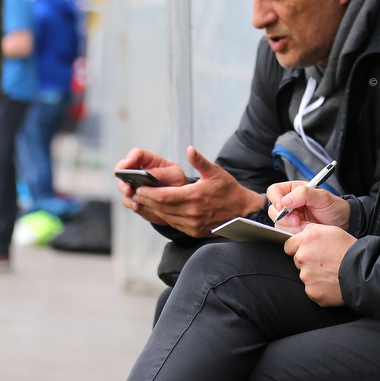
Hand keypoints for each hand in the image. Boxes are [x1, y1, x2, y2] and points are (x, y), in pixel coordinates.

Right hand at [115, 148, 186, 225]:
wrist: (182, 201)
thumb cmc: (178, 183)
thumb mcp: (175, 175)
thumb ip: (162, 173)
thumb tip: (147, 173)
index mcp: (151, 162)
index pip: (137, 154)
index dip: (130, 158)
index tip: (127, 165)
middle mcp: (140, 172)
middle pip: (124, 170)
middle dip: (123, 179)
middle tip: (128, 189)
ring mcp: (135, 185)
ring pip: (123, 187)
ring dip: (127, 194)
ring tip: (135, 201)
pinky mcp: (135, 198)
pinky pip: (128, 201)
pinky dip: (132, 204)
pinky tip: (138, 207)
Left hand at [131, 146, 267, 237]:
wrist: (243, 212)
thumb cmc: (229, 190)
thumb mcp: (216, 172)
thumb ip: (200, 161)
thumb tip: (189, 149)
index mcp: (195, 196)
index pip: (163, 196)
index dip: (148, 192)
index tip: (139, 187)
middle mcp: (191, 212)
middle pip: (161, 207)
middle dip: (146, 200)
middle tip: (136, 193)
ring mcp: (192, 224)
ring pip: (165, 216)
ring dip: (153, 209)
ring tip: (144, 200)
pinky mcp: (193, 231)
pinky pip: (173, 224)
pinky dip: (164, 216)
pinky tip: (159, 209)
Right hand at [267, 181, 350, 231]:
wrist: (344, 223)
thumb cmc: (335, 207)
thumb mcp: (322, 197)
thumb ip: (304, 194)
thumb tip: (285, 200)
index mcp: (294, 190)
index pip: (274, 191)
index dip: (276, 199)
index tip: (283, 207)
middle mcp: (290, 203)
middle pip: (273, 210)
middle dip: (285, 217)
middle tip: (298, 220)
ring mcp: (291, 217)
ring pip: (278, 223)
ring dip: (291, 227)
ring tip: (306, 225)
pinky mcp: (294, 230)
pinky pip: (285, 233)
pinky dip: (295, 234)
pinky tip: (305, 230)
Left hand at [283, 224, 355, 306]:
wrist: (362, 271)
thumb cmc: (349, 249)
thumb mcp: (333, 230)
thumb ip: (313, 231)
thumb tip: (303, 234)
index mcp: (306, 240)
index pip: (289, 246)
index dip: (298, 248)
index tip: (307, 251)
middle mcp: (302, 257)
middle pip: (297, 261)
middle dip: (307, 262)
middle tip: (324, 262)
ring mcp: (306, 276)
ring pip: (305, 276)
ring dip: (314, 275)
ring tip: (331, 273)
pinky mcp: (311, 292)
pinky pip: (312, 289)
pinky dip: (319, 288)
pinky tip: (331, 283)